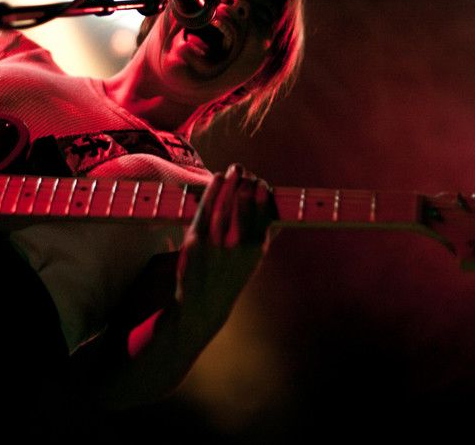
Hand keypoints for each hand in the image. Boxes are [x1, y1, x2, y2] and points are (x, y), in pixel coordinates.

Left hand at [175, 163, 276, 337]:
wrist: (203, 305)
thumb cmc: (231, 277)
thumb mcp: (253, 262)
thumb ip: (265, 239)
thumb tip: (279, 220)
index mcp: (256, 249)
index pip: (263, 213)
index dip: (262, 194)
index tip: (261, 183)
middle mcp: (237, 245)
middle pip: (244, 205)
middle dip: (246, 183)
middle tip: (244, 171)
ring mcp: (215, 243)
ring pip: (225, 204)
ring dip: (230, 183)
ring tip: (235, 169)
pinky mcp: (195, 241)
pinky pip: (204, 210)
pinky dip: (212, 192)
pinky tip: (216, 179)